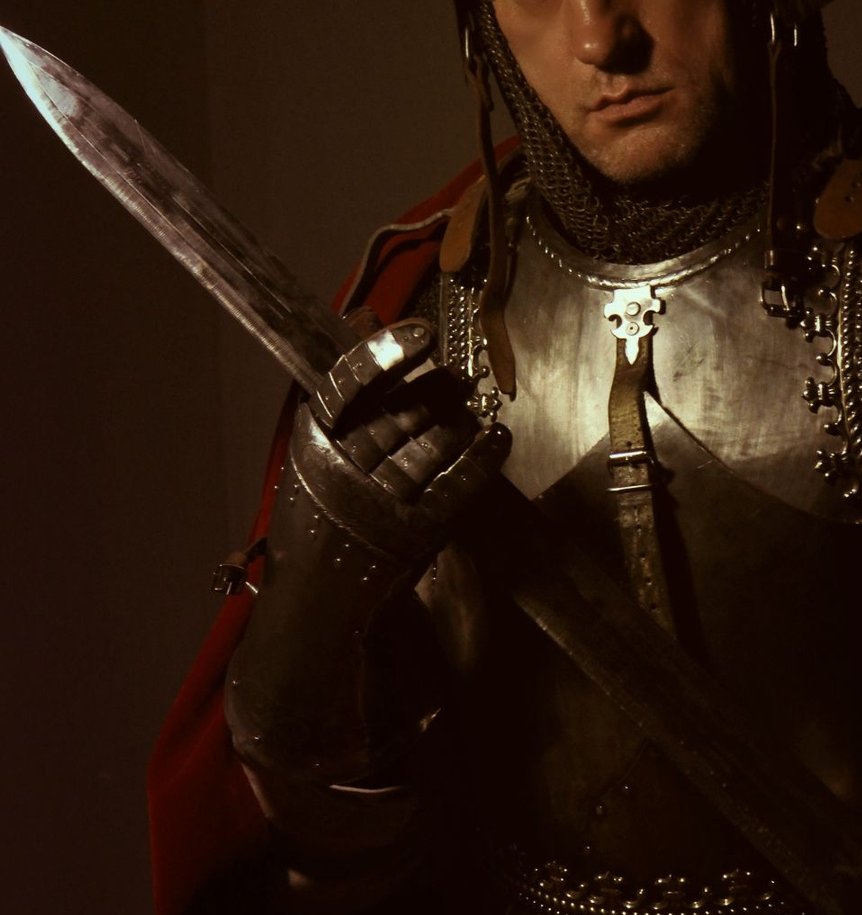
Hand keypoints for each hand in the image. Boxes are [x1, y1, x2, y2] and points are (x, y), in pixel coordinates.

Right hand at [301, 312, 509, 563]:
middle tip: (458, 376)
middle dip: (434, 390)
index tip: (419, 336)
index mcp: (312, 446)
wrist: (313, 600)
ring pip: (429, 446)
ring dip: (457, 420)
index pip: (348, 388)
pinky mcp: (413, 533)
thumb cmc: (313, 512)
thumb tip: (361, 314)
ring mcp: (379, 504)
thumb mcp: (313, 446)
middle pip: (398, 415)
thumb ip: (341, 382)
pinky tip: (497, 438)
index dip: (384, 355)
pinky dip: (480, 460)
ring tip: (469, 405)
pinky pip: (456, 486)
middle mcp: (343, 472)